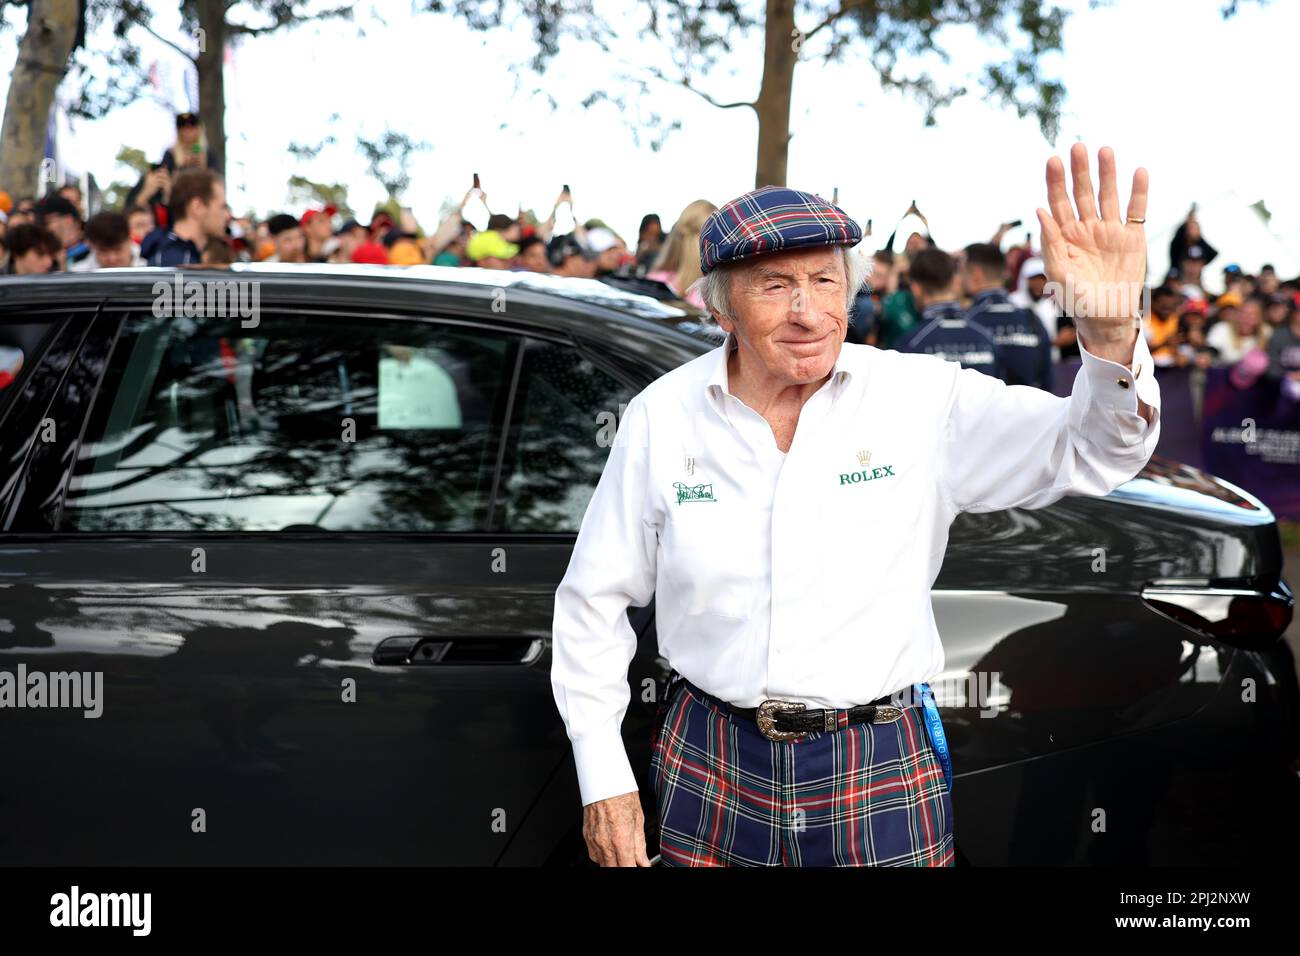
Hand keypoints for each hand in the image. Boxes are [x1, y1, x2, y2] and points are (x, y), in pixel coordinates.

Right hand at [582, 791, 651, 866]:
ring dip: (612, 863)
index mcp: (620, 840)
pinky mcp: (586, 836)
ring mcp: (593, 840)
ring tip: (622, 854)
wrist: (604, 779)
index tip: (638, 867)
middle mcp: (605, 843)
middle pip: (613, 869)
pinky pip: (594, 854)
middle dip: (623, 866)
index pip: (627, 868)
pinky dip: (602, 855)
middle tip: (631, 861)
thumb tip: (644, 862)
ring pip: (602, 864)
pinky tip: (610, 848)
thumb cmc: (621, 793)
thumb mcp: (639, 820)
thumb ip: (640, 846)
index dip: (633, 869)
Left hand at [1037, 143, 1147, 362]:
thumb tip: (1038, 211)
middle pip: (1082, 193)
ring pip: (1108, 195)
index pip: (1057, 202)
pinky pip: (1136, 211)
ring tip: (1106, 151)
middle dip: (1079, 170)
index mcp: (1064, 236)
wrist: (1106, 318)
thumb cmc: (1076, 300)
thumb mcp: (1058, 273)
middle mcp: (1086, 228)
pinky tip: (1139, 172)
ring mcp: (1110, 231)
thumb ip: (1050, 242)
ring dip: (1107, 174)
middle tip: (1078, 146)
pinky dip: (1139, 192)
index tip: (1054, 160)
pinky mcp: (1132, 237)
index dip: (1055, 181)